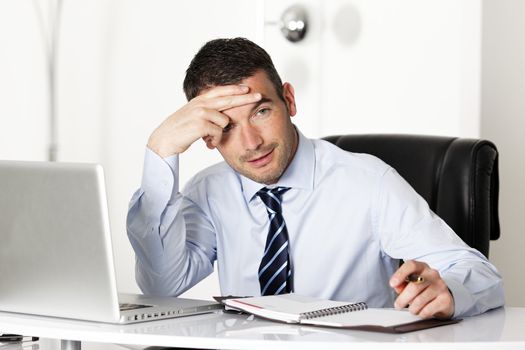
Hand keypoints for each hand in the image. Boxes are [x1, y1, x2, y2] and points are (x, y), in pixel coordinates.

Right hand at [147, 85, 261, 156]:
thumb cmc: (180, 130)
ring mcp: (200, 113)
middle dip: (246, 98)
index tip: (247, 88)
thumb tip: (223, 115)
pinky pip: (219, 133)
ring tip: (209, 139)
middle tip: (259, 96)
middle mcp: (201, 104)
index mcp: (199, 100)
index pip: (220, 91)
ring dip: (220, 133)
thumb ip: (207, 113)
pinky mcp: (200, 124)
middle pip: (229, 99)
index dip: (234, 89)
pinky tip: (207, 143)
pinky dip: (215, 140)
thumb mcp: (193, 116)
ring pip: (225, 121)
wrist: (164, 140)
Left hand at [389, 260, 453, 318]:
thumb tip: (397, 286)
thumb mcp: (411, 283)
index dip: (400, 274)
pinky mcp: (445, 299)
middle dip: (402, 299)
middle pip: (414, 286)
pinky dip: (421, 313)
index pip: (411, 265)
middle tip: (398, 305)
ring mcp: (440, 286)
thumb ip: (402, 284)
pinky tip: (421, 311)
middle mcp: (432, 274)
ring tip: (412, 309)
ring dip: (412, 308)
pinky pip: (427, 310)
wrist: (443, 298)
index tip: (392, 284)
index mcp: (422, 267)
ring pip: (420, 300)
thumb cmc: (423, 289)